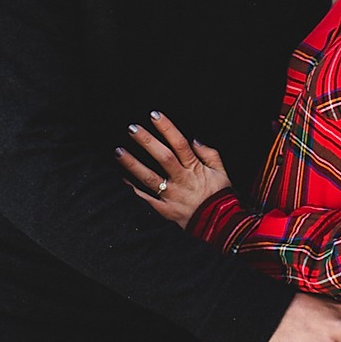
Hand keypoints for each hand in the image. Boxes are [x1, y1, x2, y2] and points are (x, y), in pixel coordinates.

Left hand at [117, 111, 229, 226]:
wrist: (221, 226)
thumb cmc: (221, 197)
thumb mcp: (222, 173)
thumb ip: (210, 154)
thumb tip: (195, 139)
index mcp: (195, 169)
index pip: (180, 144)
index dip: (167, 128)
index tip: (154, 115)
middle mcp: (182, 181)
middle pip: (163, 157)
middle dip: (146, 142)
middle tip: (131, 128)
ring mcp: (172, 196)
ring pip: (149, 178)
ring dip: (132, 164)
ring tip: (118, 151)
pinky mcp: (165, 210)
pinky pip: (147, 199)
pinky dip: (133, 189)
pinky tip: (121, 179)